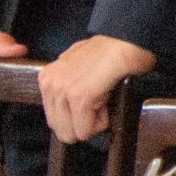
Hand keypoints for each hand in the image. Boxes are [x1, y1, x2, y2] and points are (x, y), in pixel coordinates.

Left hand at [39, 35, 156, 143]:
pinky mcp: (79, 98)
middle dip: (82, 123)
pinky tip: (107, 100)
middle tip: (98, 102)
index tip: (91, 99)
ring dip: (93, 122)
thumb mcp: (79, 64)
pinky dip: (102, 122)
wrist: (127, 42)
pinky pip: (86, 131)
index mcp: (47, 77)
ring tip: (103, 98)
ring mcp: (62, 91)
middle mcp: (50, 84)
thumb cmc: (111, 51)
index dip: (77, 116)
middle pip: (60, 130)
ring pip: (73, 134)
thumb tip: (71, 101)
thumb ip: (69, 81)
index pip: (54, 119)